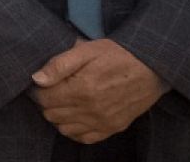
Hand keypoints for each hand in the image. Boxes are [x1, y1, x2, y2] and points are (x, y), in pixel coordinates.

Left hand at [28, 38, 167, 143]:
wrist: (151, 66)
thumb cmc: (117, 54)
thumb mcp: (86, 50)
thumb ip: (59, 65)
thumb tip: (37, 79)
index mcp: (82, 89)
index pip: (44, 99)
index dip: (38, 91)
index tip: (41, 84)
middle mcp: (92, 110)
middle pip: (51, 115)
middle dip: (47, 103)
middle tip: (53, 91)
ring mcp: (103, 122)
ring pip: (64, 129)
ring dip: (59, 117)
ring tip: (65, 102)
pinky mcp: (114, 128)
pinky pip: (84, 138)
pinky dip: (75, 130)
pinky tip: (77, 116)